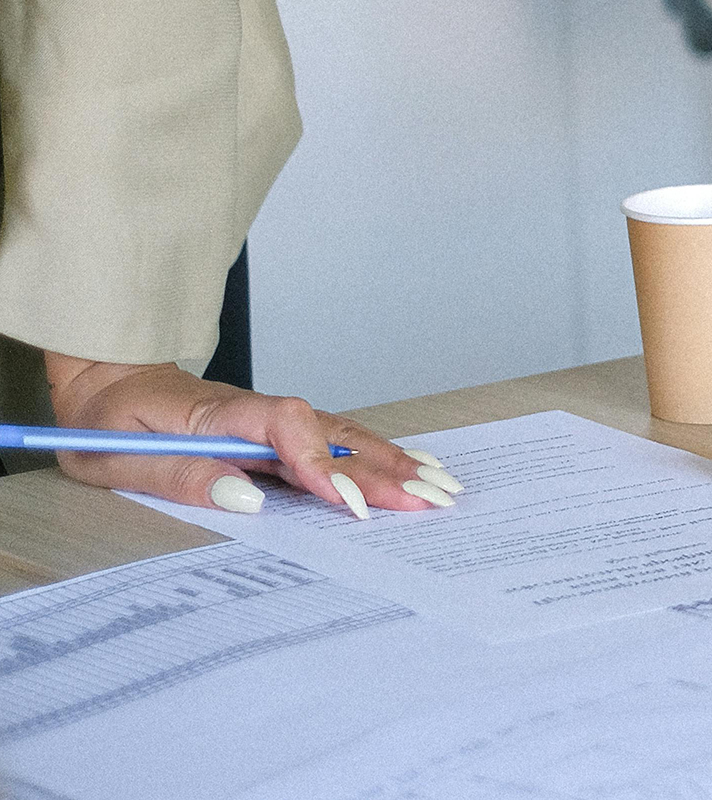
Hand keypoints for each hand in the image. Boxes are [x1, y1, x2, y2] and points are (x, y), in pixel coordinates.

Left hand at [43, 353, 461, 516]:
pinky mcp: (274, 431)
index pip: (285, 428)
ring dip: (391, 459)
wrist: (104, 377)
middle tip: (428, 498)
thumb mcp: (120, 459)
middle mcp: (256, 410)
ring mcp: (270, 418)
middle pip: (331, 432)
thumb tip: (248, 499)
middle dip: (382, 468)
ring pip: (342, 434)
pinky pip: (332, 438)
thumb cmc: (107, 422)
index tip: (345, 502)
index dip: (320, 463)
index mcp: (218, 412)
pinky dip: (374, 453)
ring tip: (438, 485)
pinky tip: (407, 465)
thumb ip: (184, 475)